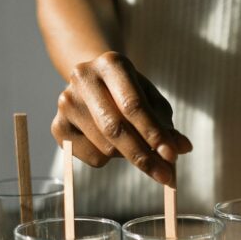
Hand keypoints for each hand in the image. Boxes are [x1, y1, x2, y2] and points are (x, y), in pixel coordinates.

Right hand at [51, 51, 192, 184]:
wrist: (95, 84)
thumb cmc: (131, 94)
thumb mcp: (153, 103)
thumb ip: (167, 125)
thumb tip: (183, 148)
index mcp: (112, 63)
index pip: (133, 105)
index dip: (153, 133)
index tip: (172, 156)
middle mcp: (83, 78)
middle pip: (115, 128)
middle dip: (143, 156)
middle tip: (166, 175)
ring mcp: (66, 102)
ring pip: (105, 147)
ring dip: (128, 156)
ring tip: (133, 142)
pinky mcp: (57, 126)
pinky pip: (92, 158)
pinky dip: (109, 160)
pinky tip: (109, 142)